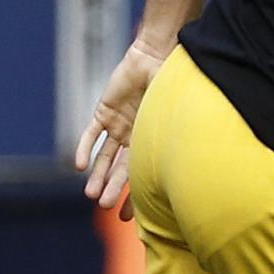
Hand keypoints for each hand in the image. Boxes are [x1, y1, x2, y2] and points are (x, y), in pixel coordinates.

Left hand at [74, 38, 169, 220]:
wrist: (157, 56)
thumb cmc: (172, 85)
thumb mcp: (175, 117)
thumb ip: (176, 139)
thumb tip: (194, 170)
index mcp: (152, 142)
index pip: (141, 175)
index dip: (134, 196)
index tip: (126, 217)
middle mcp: (133, 138)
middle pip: (120, 170)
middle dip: (113, 188)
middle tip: (105, 205)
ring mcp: (118, 125)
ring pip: (104, 156)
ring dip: (97, 174)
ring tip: (90, 194)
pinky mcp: (104, 112)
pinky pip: (91, 134)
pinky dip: (84, 148)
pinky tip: (79, 166)